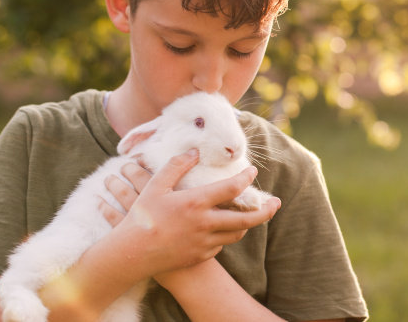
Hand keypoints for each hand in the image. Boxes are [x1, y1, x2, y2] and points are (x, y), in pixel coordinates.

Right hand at [98, 150, 280, 277]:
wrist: (130, 254)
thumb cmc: (141, 217)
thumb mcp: (155, 186)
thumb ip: (176, 166)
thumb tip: (195, 151)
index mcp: (195, 203)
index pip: (231, 189)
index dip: (246, 178)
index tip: (253, 171)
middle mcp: (204, 224)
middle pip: (246, 219)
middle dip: (266, 210)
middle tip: (276, 202)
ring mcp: (203, 243)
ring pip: (236, 234)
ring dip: (247, 224)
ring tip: (253, 215)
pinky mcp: (199, 256)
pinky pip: (221, 245)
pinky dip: (227, 235)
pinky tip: (225, 229)